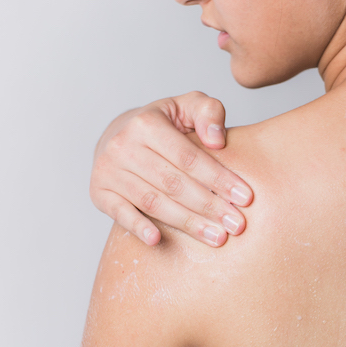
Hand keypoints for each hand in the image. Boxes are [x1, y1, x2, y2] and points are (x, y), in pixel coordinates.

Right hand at [90, 91, 252, 246]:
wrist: (118, 135)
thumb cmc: (164, 124)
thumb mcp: (187, 106)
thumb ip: (208, 112)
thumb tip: (217, 140)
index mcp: (147, 124)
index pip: (189, 158)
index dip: (219, 179)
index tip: (246, 197)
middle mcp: (122, 146)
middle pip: (174, 183)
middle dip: (210, 206)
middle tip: (238, 225)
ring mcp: (108, 171)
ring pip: (153, 202)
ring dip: (187, 223)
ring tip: (217, 237)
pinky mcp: (99, 193)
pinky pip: (120, 213)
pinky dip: (137, 227)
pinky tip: (157, 240)